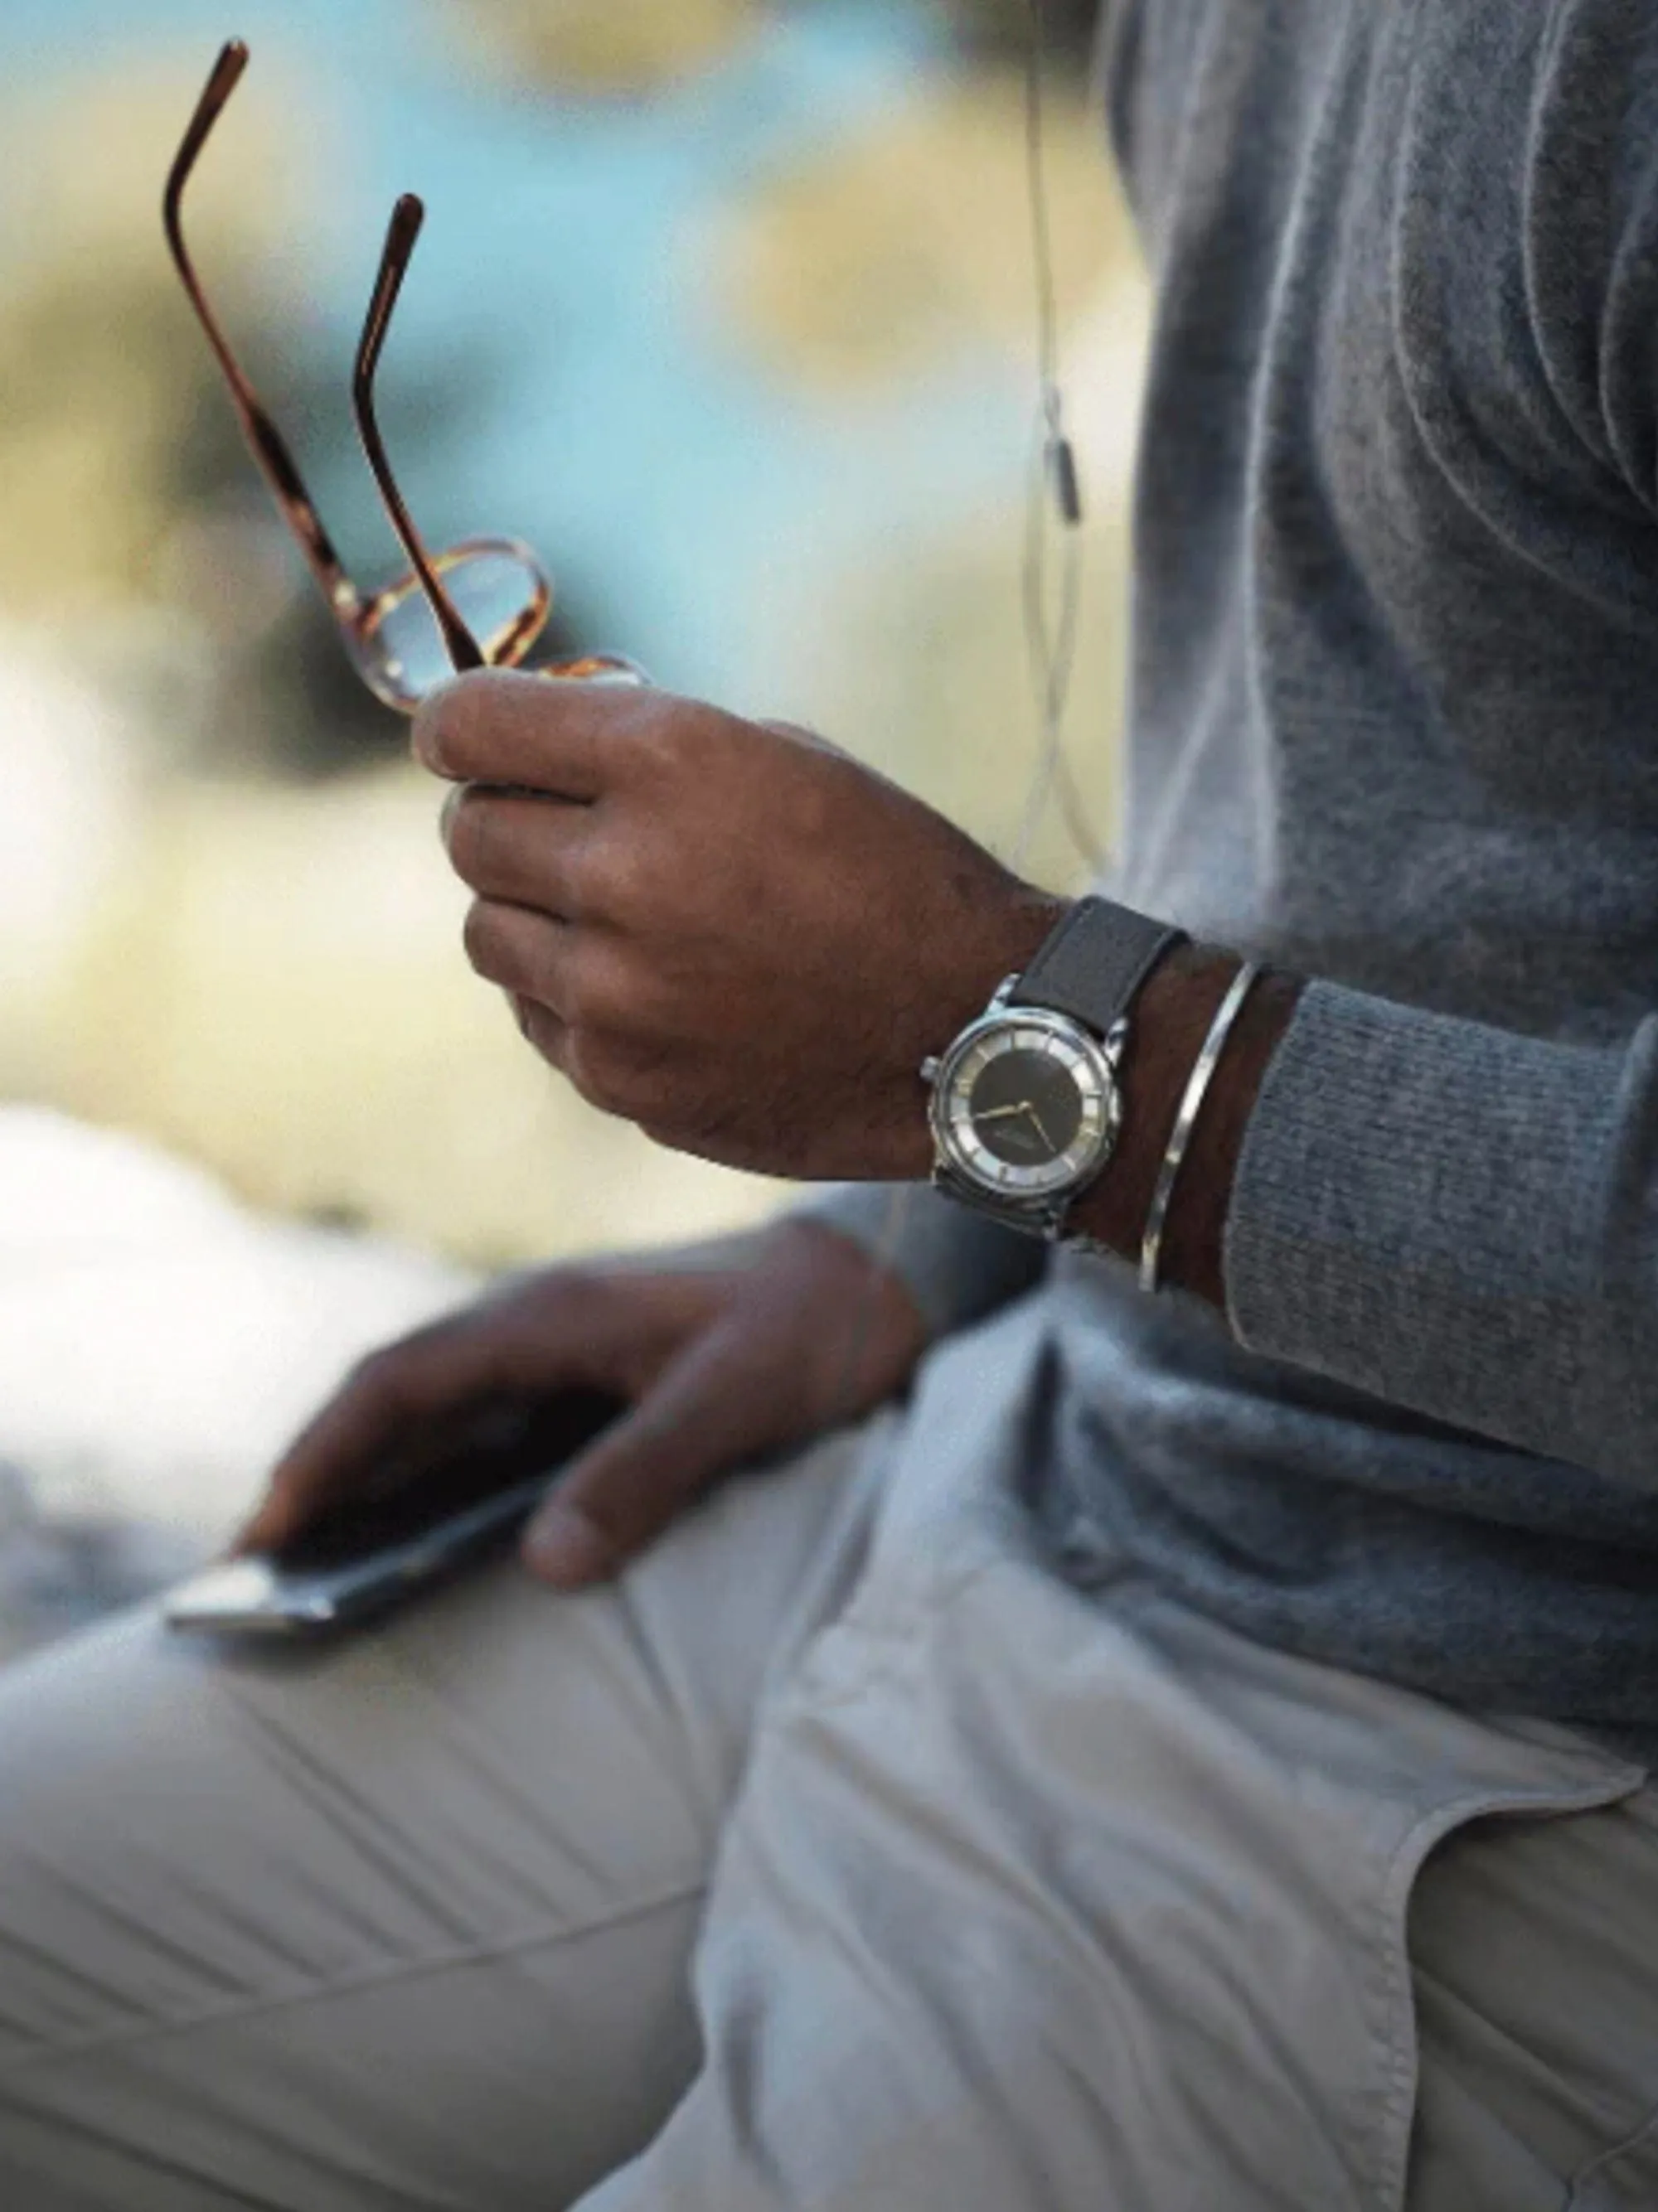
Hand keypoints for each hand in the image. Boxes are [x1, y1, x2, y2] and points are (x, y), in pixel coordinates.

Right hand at [235, 1220, 925, 1588]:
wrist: (873, 1278)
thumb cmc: (808, 1332)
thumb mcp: (736, 1402)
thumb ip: (646, 1473)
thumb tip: (542, 1566)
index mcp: (550, 1314)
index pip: (400, 1380)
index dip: (326, 1453)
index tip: (267, 1529)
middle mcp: (535, 1322)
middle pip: (395, 1397)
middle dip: (321, 1473)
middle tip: (257, 1570)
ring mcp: (557, 1348)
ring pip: (434, 1413)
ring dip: (370, 1479)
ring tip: (313, 1570)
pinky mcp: (586, 1377)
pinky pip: (484, 1429)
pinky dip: (432, 1480)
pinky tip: (423, 1540)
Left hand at [415, 672, 1062, 1180]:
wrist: (974, 1032)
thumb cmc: (892, 877)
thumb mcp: (783, 761)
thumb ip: (645, 749)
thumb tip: (530, 754)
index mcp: (668, 761)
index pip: (465, 725)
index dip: (459, 729)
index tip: (469, 742)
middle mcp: (621, 873)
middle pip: (467, 834)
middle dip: (508, 821)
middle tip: (570, 836)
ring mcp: (610, 991)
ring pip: (486, 933)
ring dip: (534, 916)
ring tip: (624, 923)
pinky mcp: (617, 1078)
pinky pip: (538, 1019)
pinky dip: (575, 1000)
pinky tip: (660, 994)